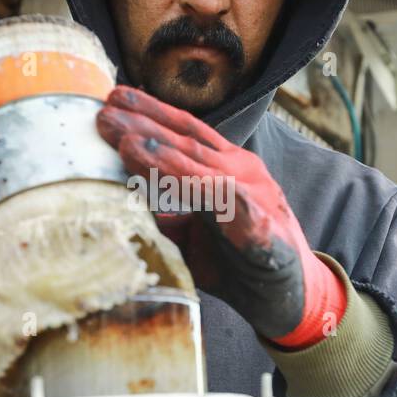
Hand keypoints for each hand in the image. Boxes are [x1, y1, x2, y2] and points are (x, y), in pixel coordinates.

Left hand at [96, 85, 344, 346]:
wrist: (290, 297)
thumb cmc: (241, 262)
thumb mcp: (195, 236)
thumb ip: (167, 218)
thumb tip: (123, 207)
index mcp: (227, 169)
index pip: (186, 132)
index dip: (150, 112)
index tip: (114, 98)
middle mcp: (240, 173)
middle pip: (187, 139)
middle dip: (145, 123)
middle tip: (106, 110)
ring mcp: (252, 195)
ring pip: (201, 163)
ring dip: (161, 151)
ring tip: (126, 141)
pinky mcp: (260, 225)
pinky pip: (222, 199)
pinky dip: (193, 184)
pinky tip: (168, 172)